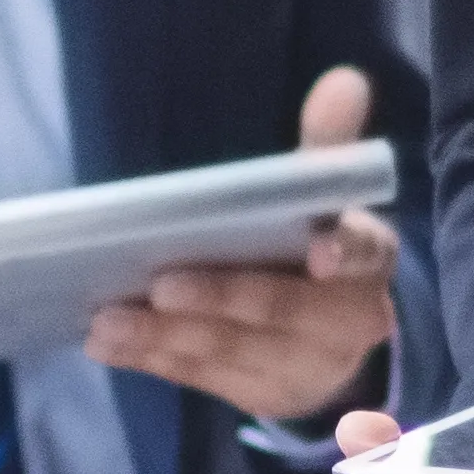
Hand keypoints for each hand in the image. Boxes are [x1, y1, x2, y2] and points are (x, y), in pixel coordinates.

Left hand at [85, 58, 403, 419]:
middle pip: (282, 312)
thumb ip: (327, 145)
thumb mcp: (324, 199)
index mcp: (367, 262)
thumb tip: (345, 79)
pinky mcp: (258, 395)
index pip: (365, 256)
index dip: (345, 255)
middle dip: (222, 298)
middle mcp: (345, 323)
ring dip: (166, 335)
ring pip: (231, 351)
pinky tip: (108, 343)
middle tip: (162, 282)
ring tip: (107, 320)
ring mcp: (302, 368)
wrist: (329, 346)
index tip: (320, 253)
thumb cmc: (313, 248)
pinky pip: (201, 378)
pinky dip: (152, 359)